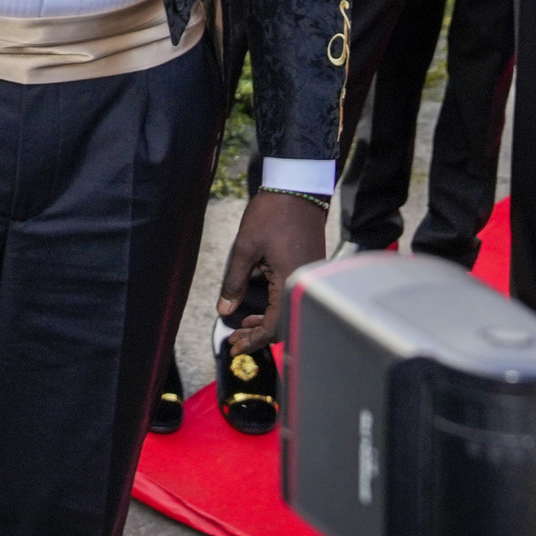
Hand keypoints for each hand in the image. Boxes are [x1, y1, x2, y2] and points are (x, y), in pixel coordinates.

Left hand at [217, 190, 327, 355]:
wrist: (298, 187)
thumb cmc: (271, 214)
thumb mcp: (245, 247)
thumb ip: (234, 282)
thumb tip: (224, 310)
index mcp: (290, 282)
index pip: (275, 327)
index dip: (254, 341)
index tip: (235, 347)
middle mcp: (305, 284)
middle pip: (284, 324)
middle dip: (258, 336)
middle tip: (235, 341)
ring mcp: (310, 277)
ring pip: (289, 311)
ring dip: (266, 323)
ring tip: (242, 327)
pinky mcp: (310, 269)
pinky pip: (293, 298)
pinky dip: (276, 308)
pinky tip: (259, 307)